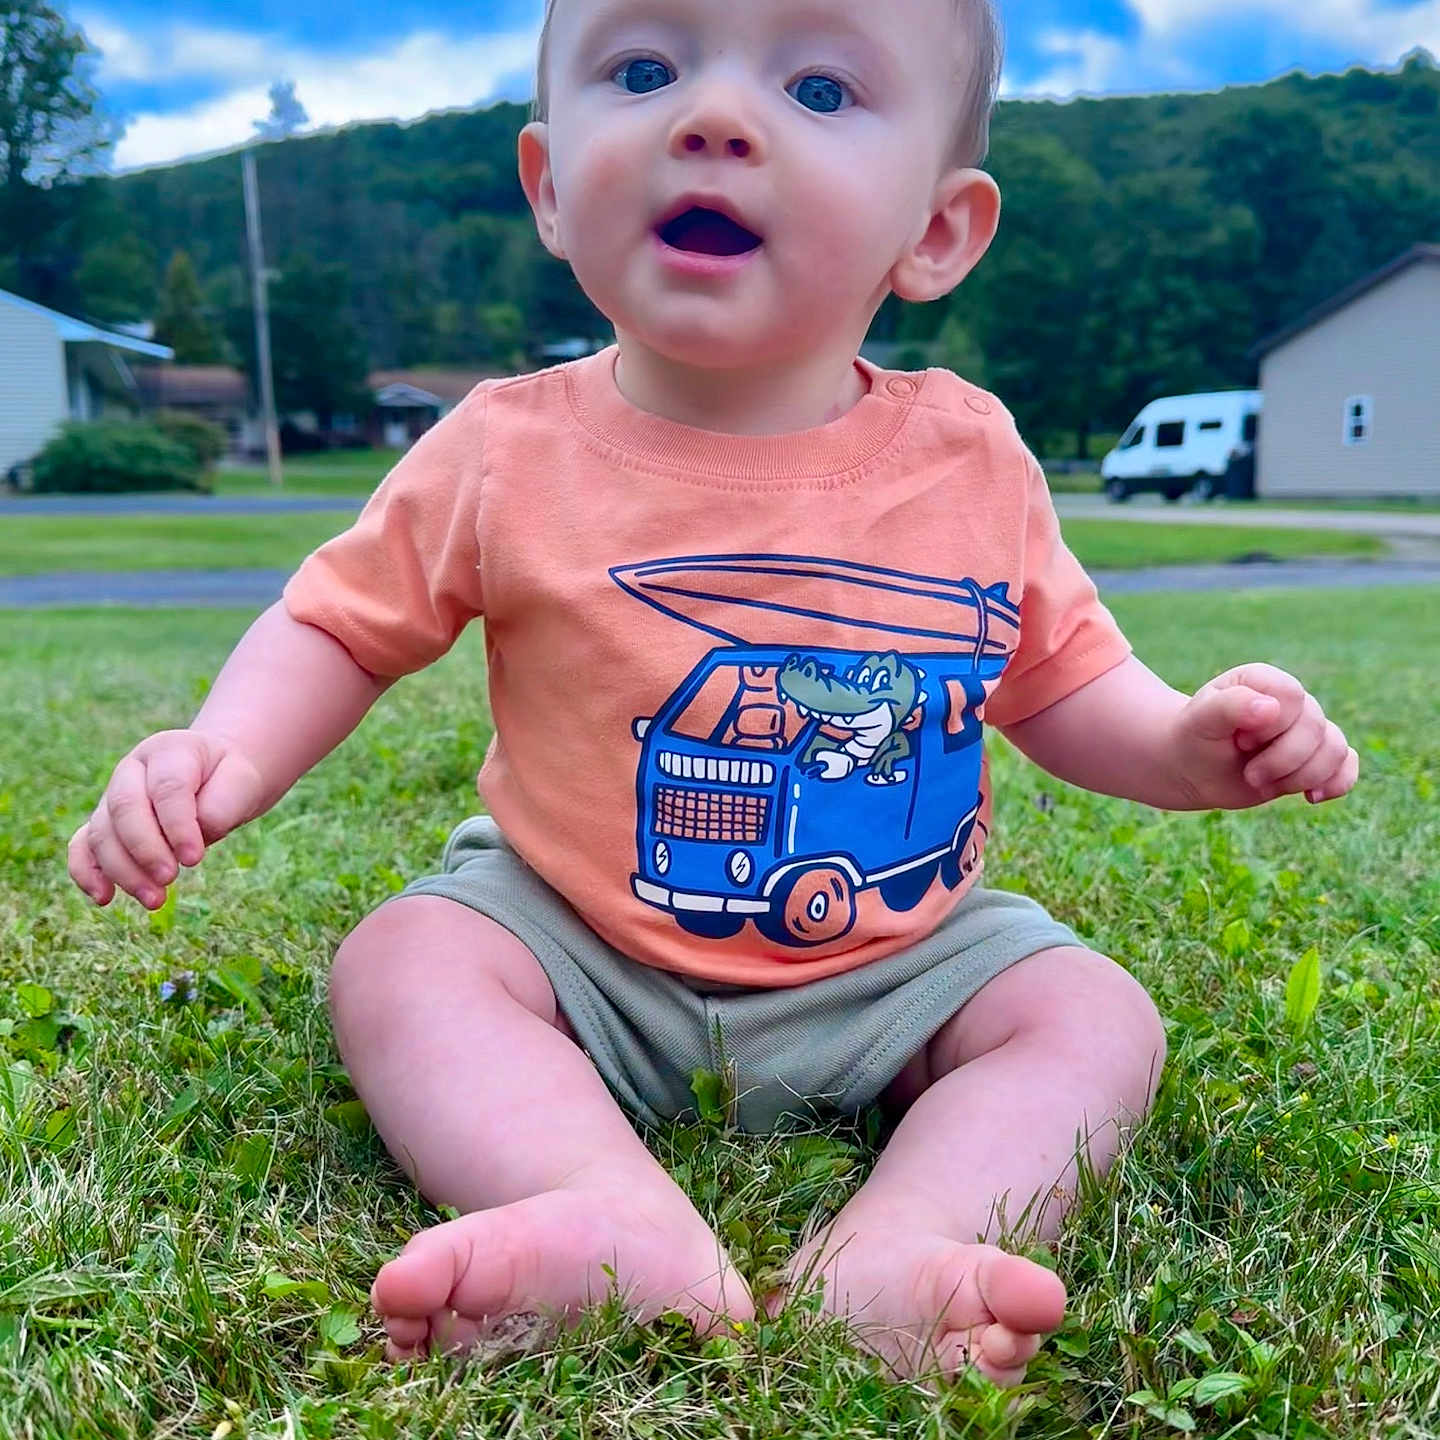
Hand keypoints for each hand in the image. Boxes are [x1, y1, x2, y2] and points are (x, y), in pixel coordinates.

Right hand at [68, 730, 264, 909]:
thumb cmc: (230, 780)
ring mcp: (112, 795)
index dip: (177, 825)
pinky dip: (87, 872)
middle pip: (125, 807)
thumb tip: (191, 843)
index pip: (167, 787)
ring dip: (123, 870)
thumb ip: (221, 806)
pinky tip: (104, 898)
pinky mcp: (104, 823)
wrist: (217, 777)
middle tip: (170, 878)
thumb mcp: (242, 783)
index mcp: (169, 750)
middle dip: (145, 849)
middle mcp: (132, 769)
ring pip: (102, 832)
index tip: (194, 859)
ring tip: (155, 900)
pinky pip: (83, 846)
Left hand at [1175, 664, 1357, 809]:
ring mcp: (1306, 730)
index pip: (1293, 697)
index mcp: (1264, 681)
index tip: (1239, 740)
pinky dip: (1336, 783)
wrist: (1190, 768)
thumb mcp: (1201, 721)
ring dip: (1300, 778)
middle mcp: (1292, 702)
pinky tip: (1311, 797)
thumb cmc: (1193, 738)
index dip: (1271, 727)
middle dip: (1283, 761)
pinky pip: (1347, 764)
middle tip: (1249, 775)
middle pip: (1317, 728)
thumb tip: (1271, 709)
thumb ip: (1230, 707)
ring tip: (1265, 784)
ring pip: (1335, 750)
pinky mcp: (1315, 757)